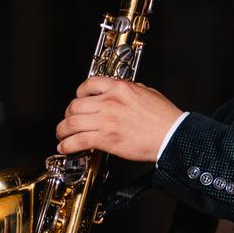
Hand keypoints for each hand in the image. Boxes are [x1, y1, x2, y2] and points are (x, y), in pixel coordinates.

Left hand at [56, 77, 181, 162]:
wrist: (172, 136)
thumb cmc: (165, 118)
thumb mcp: (147, 93)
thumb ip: (131, 90)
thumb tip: (122, 91)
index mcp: (119, 88)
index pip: (88, 85)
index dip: (79, 94)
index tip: (78, 101)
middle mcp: (109, 102)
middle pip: (75, 105)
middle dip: (68, 114)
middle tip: (68, 121)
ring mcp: (106, 120)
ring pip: (72, 123)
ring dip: (63, 130)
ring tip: (61, 135)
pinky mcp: (106, 139)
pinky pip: (78, 141)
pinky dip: (67, 145)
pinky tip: (65, 148)